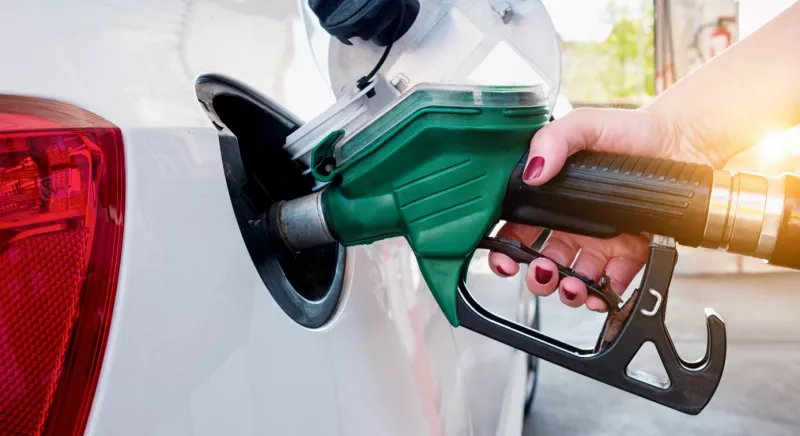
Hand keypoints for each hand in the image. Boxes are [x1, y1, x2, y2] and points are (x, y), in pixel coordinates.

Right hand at [489, 106, 720, 311]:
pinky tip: (599, 292)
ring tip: (572, 285)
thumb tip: (533, 171)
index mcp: (554, 199)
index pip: (518, 230)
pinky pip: (611, 285)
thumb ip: (552, 140)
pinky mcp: (630, 255)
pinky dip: (602, 296)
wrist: (684, 141)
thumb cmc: (633, 131)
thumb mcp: (585, 125)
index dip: (505, 249)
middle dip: (538, 276)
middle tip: (544, 271)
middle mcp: (573, 224)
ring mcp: (601, 243)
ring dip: (567, 290)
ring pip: (572, 279)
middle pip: (542, 262)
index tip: (504, 260)